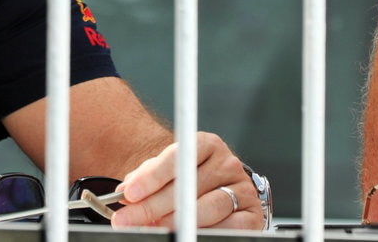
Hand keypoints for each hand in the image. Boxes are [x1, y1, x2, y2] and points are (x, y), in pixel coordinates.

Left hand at [110, 133, 262, 229]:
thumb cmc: (185, 182)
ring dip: (177, 221)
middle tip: (129, 219)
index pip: (179, 156)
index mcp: (207, 144)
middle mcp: (227, 163)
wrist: (214, 192)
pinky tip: (187, 233)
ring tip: (155, 227)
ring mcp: (242, 188)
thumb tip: (125, 191)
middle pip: (189, 186)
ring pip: (209, 207)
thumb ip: (146, 178)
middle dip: (154, 206)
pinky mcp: (251, 214)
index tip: (129, 194)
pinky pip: (230, 227)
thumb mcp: (165, 172)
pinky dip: (205, 232)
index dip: (152, 177)